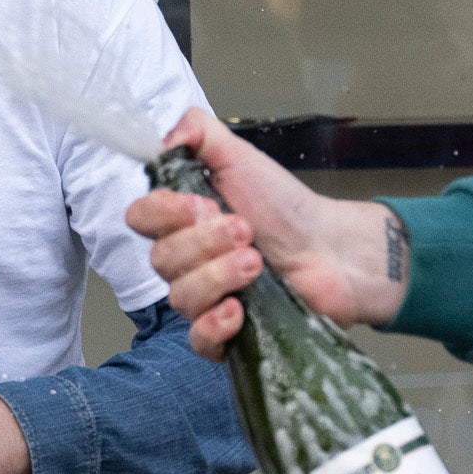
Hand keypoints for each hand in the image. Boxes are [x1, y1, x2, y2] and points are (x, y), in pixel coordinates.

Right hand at [125, 109, 407, 354]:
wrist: (332, 249)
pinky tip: (238, 310)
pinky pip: (198, 339)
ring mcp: (203, 300)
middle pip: (161, 260)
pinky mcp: (225, 334)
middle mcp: (184, 261)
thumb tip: (168, 137)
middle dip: (205, 242)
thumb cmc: (286, 207)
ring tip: (257, 262)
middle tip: (247, 230)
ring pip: (180, 297)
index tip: (204, 205)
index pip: (140, 218)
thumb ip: (201, 134)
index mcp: (181, 221)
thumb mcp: (243, 158)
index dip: (164, 214)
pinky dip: (213, 325)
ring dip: (219, 276)